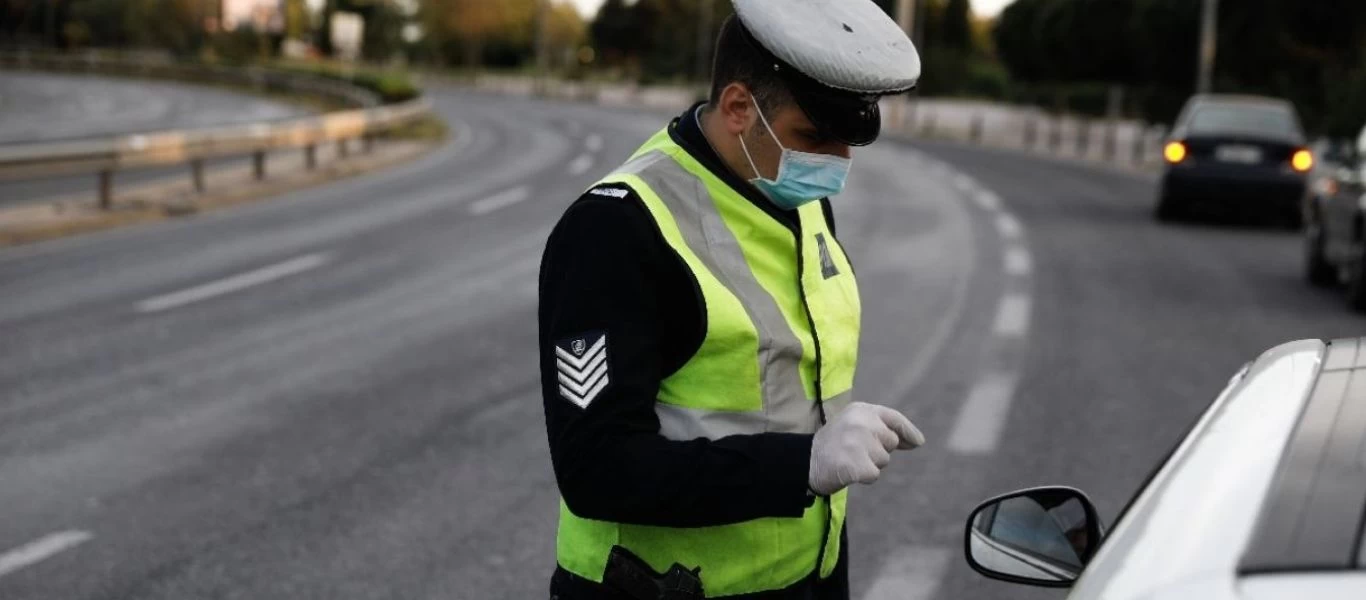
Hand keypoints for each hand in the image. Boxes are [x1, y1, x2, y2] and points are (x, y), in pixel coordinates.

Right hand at [808, 402, 924, 495]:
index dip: (908, 430)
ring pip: (884, 460)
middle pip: (891, 442)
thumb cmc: (832, 444)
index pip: (893, 418)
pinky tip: (848, 471)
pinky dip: (864, 477)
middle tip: (855, 450)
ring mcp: (859, 443)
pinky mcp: (857, 464)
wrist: (805, 461)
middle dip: (879, 450)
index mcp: (861, 410)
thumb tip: (915, 441)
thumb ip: (880, 429)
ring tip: (849, 459)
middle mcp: (862, 423)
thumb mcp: (853, 425)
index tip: (918, 442)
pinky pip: (874, 474)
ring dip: (870, 464)